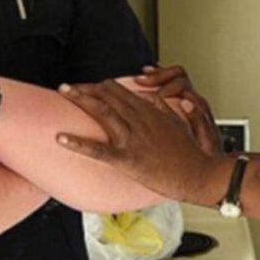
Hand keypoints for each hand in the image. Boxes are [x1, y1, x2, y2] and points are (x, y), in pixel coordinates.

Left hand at [56, 80, 230, 204]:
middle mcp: (140, 120)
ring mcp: (133, 138)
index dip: (100, 88)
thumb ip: (162, 108)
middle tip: (65, 86)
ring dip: (81, 100)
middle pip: (108, 97)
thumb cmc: (189, 152)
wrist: (198, 174)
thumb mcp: (176, 123)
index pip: (120, 92)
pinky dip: (78, 143)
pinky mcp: (128, 159)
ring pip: (103, 113)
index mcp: (149, 111)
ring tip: (63, 93)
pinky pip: (99, 150)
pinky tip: (61, 138)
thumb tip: (152, 96)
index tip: (87, 86)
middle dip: (85, 89)